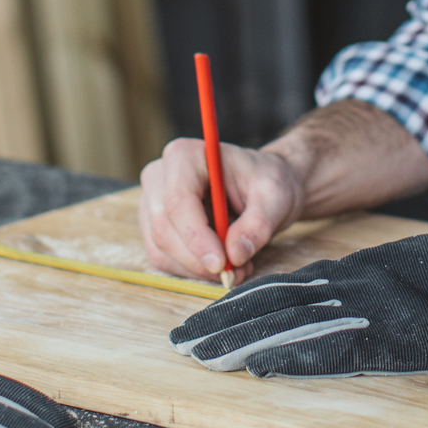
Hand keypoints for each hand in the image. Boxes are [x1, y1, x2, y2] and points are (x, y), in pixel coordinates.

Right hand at [139, 137, 303, 283]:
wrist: (261, 186)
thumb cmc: (266, 182)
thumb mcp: (275, 196)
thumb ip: (258, 223)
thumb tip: (235, 254)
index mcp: (185, 156)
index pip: (178, 200)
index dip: (196, 236)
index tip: (221, 263)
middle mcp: (160, 175)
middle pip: (163, 227)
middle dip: (198, 259)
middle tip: (235, 272)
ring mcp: (152, 201)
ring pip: (160, 248)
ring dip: (197, 269)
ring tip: (236, 267)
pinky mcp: (153, 226)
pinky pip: (163, 258)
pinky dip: (191, 270)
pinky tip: (221, 263)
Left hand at [168, 215, 427, 377]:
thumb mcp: (385, 276)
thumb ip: (353, 292)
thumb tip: (322, 307)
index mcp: (344, 279)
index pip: (278, 289)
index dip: (237, 307)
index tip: (205, 322)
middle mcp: (343, 292)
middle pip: (269, 306)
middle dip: (222, 325)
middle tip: (184, 341)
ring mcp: (358, 314)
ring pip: (285, 324)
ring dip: (239, 341)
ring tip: (202, 355)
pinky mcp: (376, 336)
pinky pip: (324, 344)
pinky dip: (288, 353)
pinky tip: (259, 363)